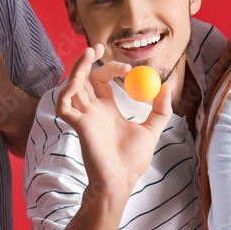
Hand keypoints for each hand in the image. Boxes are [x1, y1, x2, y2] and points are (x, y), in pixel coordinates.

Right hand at [56, 45, 172, 197]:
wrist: (121, 181)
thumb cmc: (132, 160)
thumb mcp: (153, 130)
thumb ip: (161, 109)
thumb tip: (167, 86)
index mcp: (107, 110)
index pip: (102, 81)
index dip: (111, 69)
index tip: (128, 68)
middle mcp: (92, 111)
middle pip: (85, 78)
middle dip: (89, 61)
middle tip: (99, 48)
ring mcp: (82, 117)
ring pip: (71, 86)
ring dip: (77, 68)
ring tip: (89, 52)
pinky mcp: (76, 125)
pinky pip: (63, 104)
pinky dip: (66, 90)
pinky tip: (77, 81)